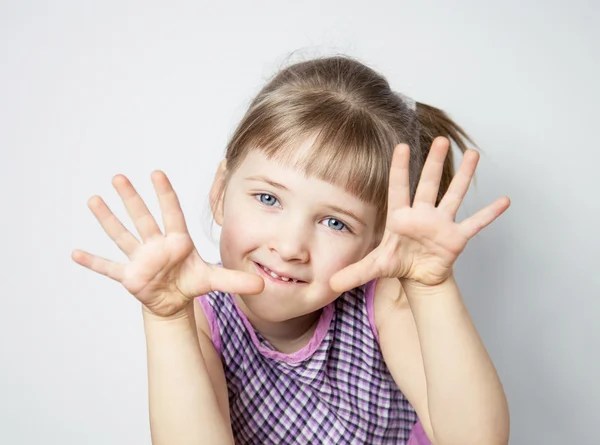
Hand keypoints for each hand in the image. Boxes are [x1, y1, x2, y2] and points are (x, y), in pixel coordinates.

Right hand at [71, 171, 263, 316]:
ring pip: (122, 235)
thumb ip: (236, 281)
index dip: (165, 195)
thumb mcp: (214, 280)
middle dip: (132, 199)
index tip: (157, 173)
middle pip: (142, 217)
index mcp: (177, 241)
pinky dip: (94, 262)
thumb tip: (264, 285)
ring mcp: (140, 258)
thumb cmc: (191, 281)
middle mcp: (156, 244)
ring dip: (108, 219)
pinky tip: (75, 253)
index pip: (172, 213)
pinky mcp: (129, 275)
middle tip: (119, 177)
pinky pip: (109, 267)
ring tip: (94, 200)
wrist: (174, 300)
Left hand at [330, 137, 509, 291]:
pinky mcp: (456, 238)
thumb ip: (354, 273)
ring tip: (473, 154)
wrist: (418, 277)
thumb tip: (329, 284)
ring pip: (453, 195)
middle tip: (441, 140)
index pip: (399, 188)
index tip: (402, 146)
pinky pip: (475, 223)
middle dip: (434, 163)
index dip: (400, 169)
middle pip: (428, 185)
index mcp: (400, 217)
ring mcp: (441, 224)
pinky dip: (489, 214)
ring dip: (464, 176)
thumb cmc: (398, 263)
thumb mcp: (374, 267)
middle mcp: (422, 215)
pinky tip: (504, 200)